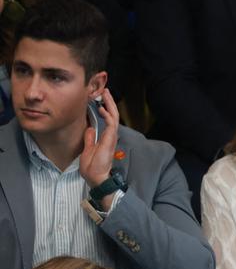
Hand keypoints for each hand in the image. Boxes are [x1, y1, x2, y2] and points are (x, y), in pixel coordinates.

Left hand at [80, 87, 119, 201]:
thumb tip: (89, 129)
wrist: (96, 177)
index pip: (107, 120)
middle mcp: (110, 136)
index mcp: (105, 138)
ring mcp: (111, 137)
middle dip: (108, 102)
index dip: (104, 108)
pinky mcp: (110, 139)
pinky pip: (111, 123)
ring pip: (114, 116)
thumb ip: (90, 138)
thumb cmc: (93, 168)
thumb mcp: (88, 149)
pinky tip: (102, 107)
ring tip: (105, 93)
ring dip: (110, 104)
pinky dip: (108, 114)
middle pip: (112, 115)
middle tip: (104, 91)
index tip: (99, 99)